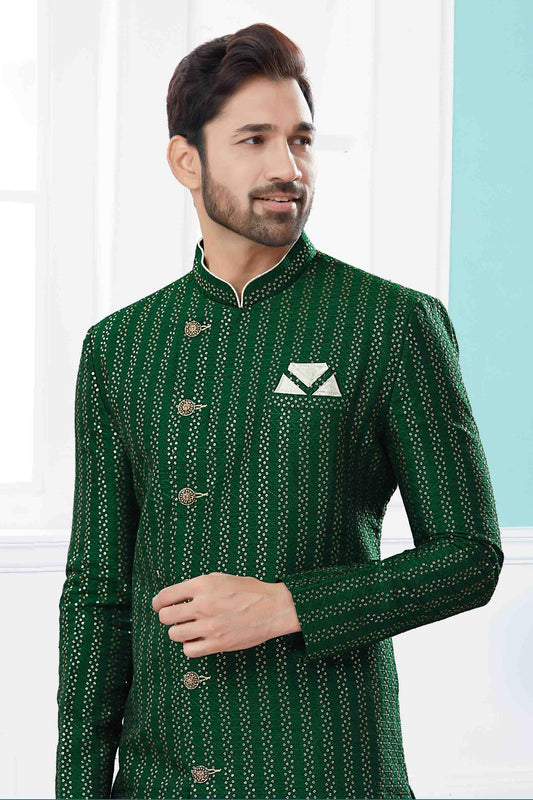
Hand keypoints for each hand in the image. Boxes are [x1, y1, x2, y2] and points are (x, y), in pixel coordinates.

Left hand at [151, 571, 300, 657]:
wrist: (273, 608)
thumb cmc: (248, 591)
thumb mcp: (221, 578)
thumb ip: (198, 587)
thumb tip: (176, 597)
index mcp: (203, 585)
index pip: (165, 596)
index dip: (158, 602)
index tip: (159, 606)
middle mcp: (203, 605)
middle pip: (166, 617)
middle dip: (167, 616)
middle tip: (175, 617)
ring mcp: (209, 626)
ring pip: (174, 634)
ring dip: (179, 631)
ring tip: (189, 628)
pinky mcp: (217, 644)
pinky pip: (189, 650)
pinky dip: (190, 645)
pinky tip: (198, 639)